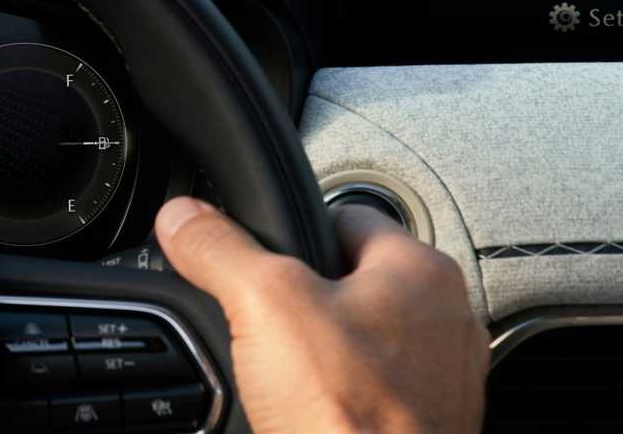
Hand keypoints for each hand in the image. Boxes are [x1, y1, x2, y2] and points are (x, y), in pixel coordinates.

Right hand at [155, 197, 486, 433]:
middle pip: (349, 282)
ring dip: (321, 353)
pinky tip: (309, 411)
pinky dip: (337, 397)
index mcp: (423, 272)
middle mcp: (446, 321)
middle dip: (302, 302)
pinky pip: (370, 392)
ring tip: (287, 376)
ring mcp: (442, 380)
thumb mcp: (262, 304)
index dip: (289, 234)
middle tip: (267, 328)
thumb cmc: (350, 415)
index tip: (259, 262)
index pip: (344, 215)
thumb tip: (182, 218)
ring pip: (360, 340)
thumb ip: (219, 249)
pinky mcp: (424, 425)